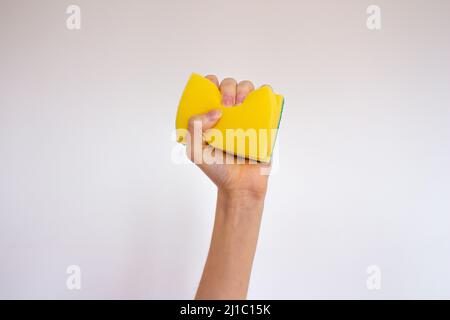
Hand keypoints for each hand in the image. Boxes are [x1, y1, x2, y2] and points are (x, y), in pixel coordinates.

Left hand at [186, 75, 270, 197]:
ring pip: (247, 88)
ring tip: (241, 105)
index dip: (211, 84)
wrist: (241, 184)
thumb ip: (193, 128)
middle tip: (227, 106)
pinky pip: (267, 100)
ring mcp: (247, 116)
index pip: (209, 88)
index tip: (213, 97)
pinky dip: (264, 93)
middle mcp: (229, 112)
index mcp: (210, 115)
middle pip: (229, 85)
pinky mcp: (264, 121)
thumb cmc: (217, 169)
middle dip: (228, 89)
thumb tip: (216, 111)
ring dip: (244, 89)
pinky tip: (257, 102)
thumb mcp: (194, 150)